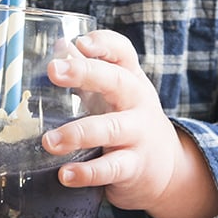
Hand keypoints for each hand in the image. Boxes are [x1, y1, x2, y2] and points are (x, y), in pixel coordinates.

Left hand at [43, 32, 217, 217]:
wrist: (169, 168)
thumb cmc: (130, 119)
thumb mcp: (115, 93)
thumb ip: (88, 70)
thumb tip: (60, 45)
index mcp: (130, 78)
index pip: (122, 51)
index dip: (103, 43)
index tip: (79, 43)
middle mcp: (138, 101)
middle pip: (116, 80)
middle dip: (84, 73)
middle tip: (54, 70)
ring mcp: (138, 134)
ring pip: (110, 128)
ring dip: (77, 133)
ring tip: (49, 141)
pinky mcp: (135, 167)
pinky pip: (111, 168)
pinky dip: (87, 172)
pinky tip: (66, 174)